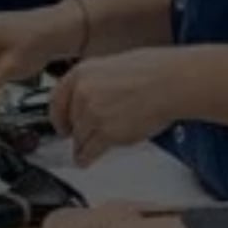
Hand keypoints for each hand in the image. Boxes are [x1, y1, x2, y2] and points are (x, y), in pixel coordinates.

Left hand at [49, 48, 190, 167]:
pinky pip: (89, 151)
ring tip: (83, 152)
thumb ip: (96, 83)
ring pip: (79, 138)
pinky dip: (86, 158)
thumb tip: (91, 96)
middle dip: (75, 132)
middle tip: (79, 138)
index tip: (60, 124)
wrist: (171, 82)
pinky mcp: (106, 133)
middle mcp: (82, 92)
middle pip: (70, 121)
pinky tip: (86, 160)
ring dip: (81, 146)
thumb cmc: (153, 72)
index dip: (58, 115)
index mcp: (82, 72)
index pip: (57, 98)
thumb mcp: (113, 67)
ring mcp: (92, 114)